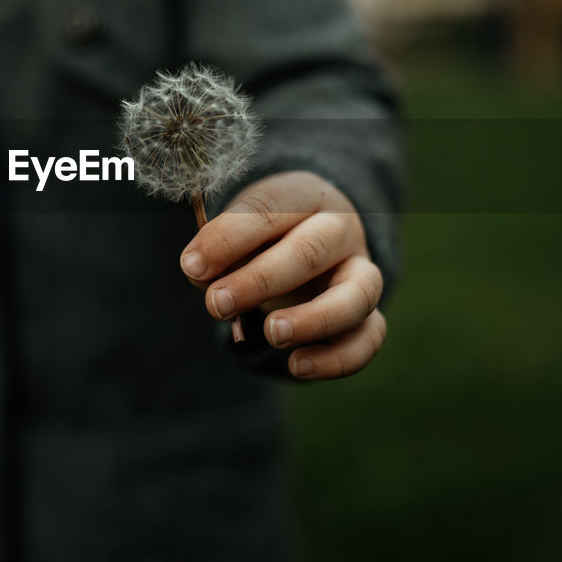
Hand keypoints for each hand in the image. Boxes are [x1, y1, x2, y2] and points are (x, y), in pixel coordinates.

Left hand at [180, 171, 386, 379]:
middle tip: (217, 304)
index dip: (230, 237)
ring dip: (314, 318)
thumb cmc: (263, 236)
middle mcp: (342, 229)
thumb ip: (218, 250)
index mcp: (307, 195)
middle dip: (260, 280)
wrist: (305, 244)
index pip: (272, 208)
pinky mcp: (369, 315)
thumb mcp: (237, 231)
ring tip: (272, 334)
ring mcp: (362, 272)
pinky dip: (338, 358)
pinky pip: (369, 338)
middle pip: (312, 250)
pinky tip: (297, 366)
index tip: (192, 265)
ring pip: (358, 294)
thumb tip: (200, 273)